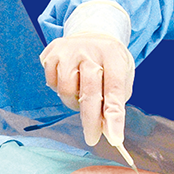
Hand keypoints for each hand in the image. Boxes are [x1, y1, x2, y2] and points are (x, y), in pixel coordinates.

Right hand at [40, 32, 134, 147]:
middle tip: (92, 138)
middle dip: (91, 120)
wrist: (93, 34)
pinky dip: (60, 89)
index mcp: (113, 55)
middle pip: (89, 91)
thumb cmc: (110, 64)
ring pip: (66, 90)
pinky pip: (52, 82)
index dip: (114, 117)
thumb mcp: (121, 77)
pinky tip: (70, 81)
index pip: (114, 90)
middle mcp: (90, 49)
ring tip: (81, 96)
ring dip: (73, 103)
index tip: (114, 139)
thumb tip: (106, 131)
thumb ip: (114, 102)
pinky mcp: (52, 52)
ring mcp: (69, 49)